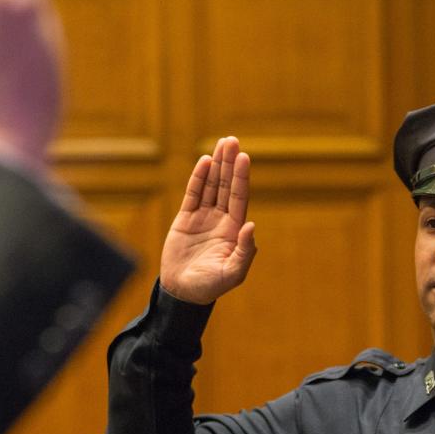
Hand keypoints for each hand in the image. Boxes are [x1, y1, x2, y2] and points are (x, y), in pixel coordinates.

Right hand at [160, 136, 255, 304]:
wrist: (184, 293)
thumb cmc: (211, 286)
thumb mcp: (233, 273)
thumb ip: (245, 251)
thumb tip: (251, 226)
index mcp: (234, 230)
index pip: (239, 197)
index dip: (241, 177)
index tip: (244, 157)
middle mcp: (221, 219)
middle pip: (227, 186)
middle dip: (230, 163)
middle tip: (232, 140)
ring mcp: (203, 217)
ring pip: (211, 186)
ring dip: (216, 165)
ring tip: (222, 144)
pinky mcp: (185, 219)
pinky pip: (193, 194)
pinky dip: (198, 178)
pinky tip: (204, 162)